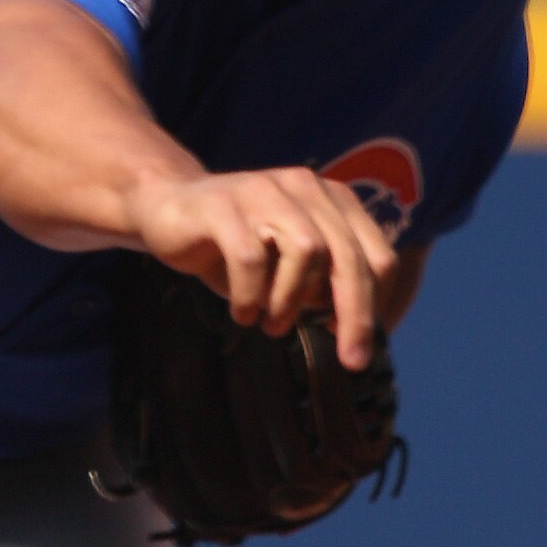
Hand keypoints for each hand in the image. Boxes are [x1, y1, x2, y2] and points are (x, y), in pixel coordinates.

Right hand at [126, 165, 395, 368]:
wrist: (168, 207)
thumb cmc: (236, 244)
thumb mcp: (288, 265)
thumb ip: (322, 285)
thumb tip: (354, 330)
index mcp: (331, 200)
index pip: (377, 254)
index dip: (378, 303)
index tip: (364, 345)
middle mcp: (304, 187)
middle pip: (347, 256)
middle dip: (353, 315)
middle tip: (350, 359)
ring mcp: (264, 191)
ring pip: (305, 252)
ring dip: (291, 302)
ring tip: (271, 324)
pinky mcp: (223, 205)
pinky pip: (250, 258)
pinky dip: (251, 296)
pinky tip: (242, 312)